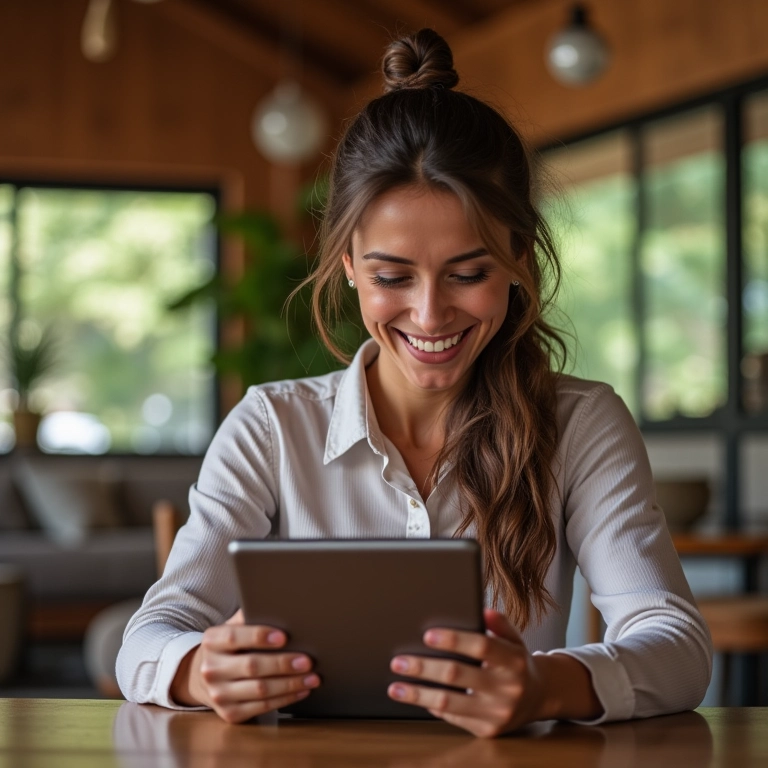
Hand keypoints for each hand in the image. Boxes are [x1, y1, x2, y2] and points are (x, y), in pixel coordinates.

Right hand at [170, 609, 320, 722]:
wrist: (204, 677)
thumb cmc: (230, 646)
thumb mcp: (232, 627)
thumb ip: (251, 617)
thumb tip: (282, 608)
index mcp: (212, 641)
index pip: (235, 637)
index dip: (259, 636)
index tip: (284, 637)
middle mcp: (211, 669)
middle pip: (252, 666)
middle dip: (283, 664)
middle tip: (308, 661)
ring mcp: (219, 694)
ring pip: (260, 690)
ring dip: (290, 684)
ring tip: (312, 677)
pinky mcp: (230, 713)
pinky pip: (262, 707)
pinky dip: (285, 699)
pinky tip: (301, 690)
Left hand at [387, 608, 560, 737]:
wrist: (539, 697)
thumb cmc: (517, 662)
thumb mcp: (514, 638)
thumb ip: (499, 623)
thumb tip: (482, 609)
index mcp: (514, 660)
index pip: (481, 646)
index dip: (454, 639)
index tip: (427, 635)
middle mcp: (507, 688)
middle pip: (457, 675)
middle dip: (423, 668)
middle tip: (398, 662)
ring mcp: (497, 712)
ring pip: (449, 702)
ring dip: (418, 694)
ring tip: (396, 687)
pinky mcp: (487, 730)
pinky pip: (453, 717)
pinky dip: (431, 706)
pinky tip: (416, 697)